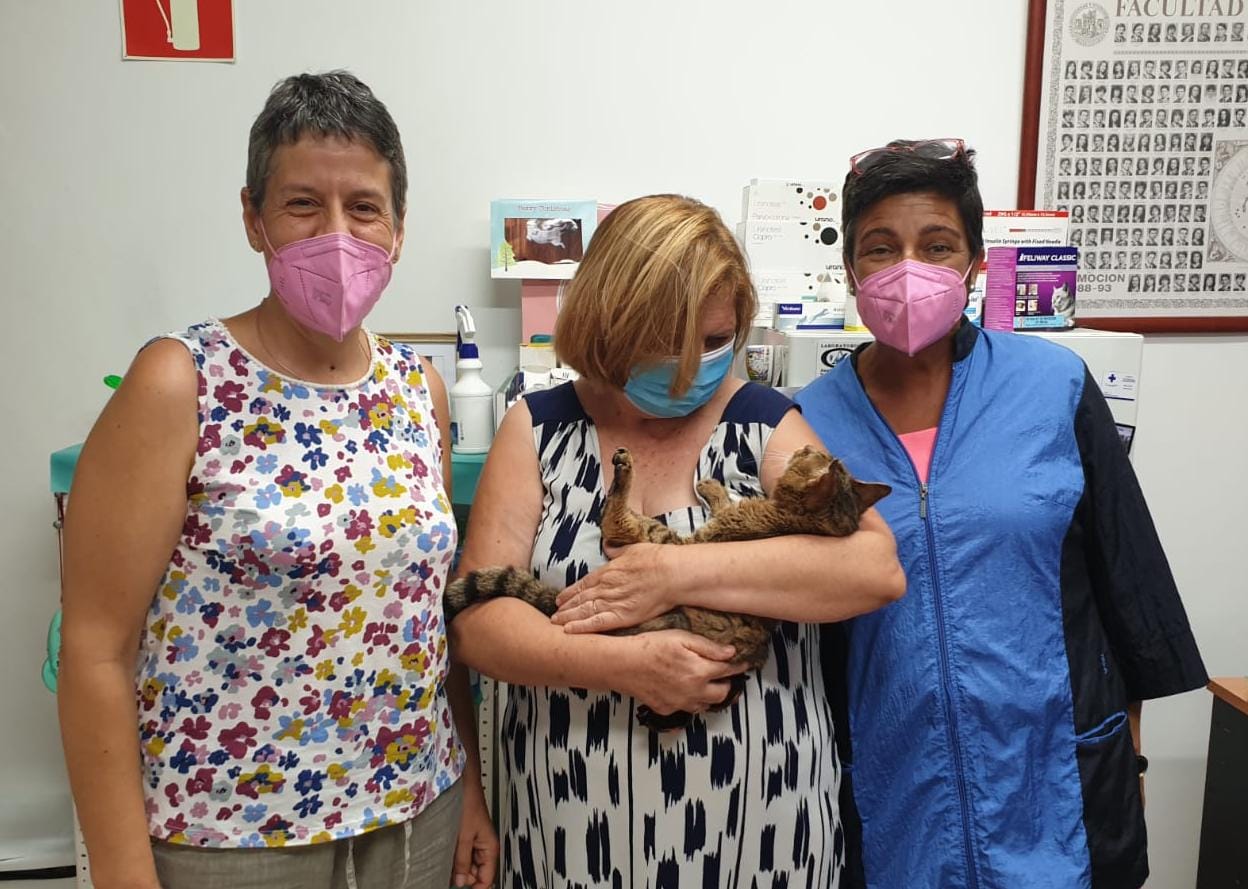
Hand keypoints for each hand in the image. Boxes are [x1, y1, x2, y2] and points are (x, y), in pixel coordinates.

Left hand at [451, 783, 497, 888]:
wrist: (461, 782)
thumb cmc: (467, 802)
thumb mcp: (463, 835)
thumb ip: (462, 860)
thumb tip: (460, 882)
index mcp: (489, 848)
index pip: (487, 878)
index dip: (475, 888)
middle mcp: (483, 846)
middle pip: (475, 873)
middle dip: (462, 877)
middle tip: (446, 875)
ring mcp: (472, 841)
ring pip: (466, 864)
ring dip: (456, 867)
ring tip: (443, 863)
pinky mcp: (463, 835)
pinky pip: (459, 854)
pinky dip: (452, 857)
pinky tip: (442, 855)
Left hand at [553, 542, 674, 632]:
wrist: (672, 574)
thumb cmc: (657, 559)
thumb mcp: (634, 548)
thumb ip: (618, 550)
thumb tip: (608, 546)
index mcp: (608, 571)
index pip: (584, 583)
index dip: (570, 591)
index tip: (560, 598)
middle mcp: (606, 587)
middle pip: (581, 598)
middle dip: (566, 606)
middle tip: (553, 613)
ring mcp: (613, 602)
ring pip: (584, 611)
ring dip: (568, 617)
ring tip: (556, 623)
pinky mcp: (622, 616)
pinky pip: (597, 623)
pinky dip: (581, 627)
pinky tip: (569, 631)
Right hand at [620, 629, 742, 715]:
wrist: (622, 664)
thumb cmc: (649, 646)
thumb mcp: (681, 638)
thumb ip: (708, 647)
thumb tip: (730, 652)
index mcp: (700, 672)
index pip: (728, 671)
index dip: (738, 666)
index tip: (743, 663)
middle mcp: (693, 692)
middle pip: (722, 694)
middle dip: (727, 685)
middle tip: (725, 676)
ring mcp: (679, 703)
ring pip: (705, 705)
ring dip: (709, 695)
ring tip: (706, 684)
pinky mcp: (666, 709)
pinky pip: (686, 709)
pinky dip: (690, 701)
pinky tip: (685, 690)